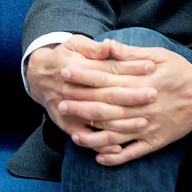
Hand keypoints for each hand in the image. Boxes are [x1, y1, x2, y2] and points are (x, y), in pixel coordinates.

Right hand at [26, 35, 156, 154]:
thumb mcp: (74, 44)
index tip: (151, 67)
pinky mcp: (67, 124)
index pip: (109, 69)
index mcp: (77, 68)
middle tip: (153, 94)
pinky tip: (119, 148)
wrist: (38, 76)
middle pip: (106, 95)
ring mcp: (70, 109)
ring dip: (122, 122)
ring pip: (99, 118)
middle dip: (132, 96)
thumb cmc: (63, 57)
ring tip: (144, 122)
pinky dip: (101, 144)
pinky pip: (86, 137)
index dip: (130, 68)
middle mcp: (73, 90)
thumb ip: (93, 47)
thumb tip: (110, 45)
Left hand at [59, 42, 191, 165]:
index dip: (83, 76)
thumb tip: (107, 44)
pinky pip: (133, 152)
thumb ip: (131, 53)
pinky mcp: (156, 141)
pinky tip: (99, 157)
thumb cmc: (180, 71)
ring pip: (115, 134)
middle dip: (81, 106)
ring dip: (93, 136)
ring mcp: (148, 126)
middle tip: (60, 103)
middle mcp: (142, 106)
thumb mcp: (158, 55)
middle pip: (105, 108)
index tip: (65, 73)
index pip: (105, 80)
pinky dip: (116, 157)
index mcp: (141, 83)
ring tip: (74, 135)